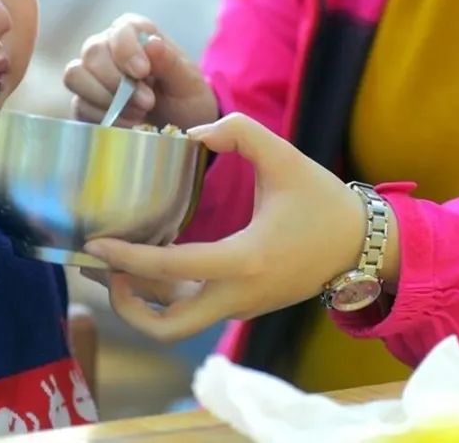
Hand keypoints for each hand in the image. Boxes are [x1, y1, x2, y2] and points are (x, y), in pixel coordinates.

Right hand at [63, 14, 218, 130]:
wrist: (179, 131)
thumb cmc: (185, 101)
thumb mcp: (188, 84)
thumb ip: (170, 63)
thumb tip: (151, 42)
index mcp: (137, 34)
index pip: (120, 29)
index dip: (126, 49)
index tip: (143, 72)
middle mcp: (108, 49)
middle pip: (92, 51)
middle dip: (117, 81)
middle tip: (147, 103)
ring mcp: (92, 75)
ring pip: (75, 75)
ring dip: (104, 98)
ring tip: (137, 114)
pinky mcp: (84, 102)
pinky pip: (78, 104)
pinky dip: (102, 117)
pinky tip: (128, 125)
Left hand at [83, 113, 399, 341]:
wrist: (363, 246)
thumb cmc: (323, 202)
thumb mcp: (285, 158)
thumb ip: (240, 132)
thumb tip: (194, 132)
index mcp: (244, 261)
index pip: (172, 270)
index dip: (127, 258)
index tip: (96, 242)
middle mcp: (238, 296)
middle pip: (166, 327)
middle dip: (124, 304)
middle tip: (102, 266)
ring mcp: (239, 308)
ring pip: (176, 325)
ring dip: (140, 303)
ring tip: (113, 265)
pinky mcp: (241, 307)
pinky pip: (191, 310)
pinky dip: (162, 295)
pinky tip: (148, 261)